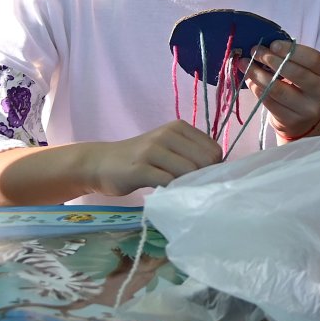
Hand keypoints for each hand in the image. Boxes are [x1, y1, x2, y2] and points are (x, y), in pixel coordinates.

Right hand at [78, 122, 219, 195]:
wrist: (101, 163)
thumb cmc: (141, 158)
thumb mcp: (168, 148)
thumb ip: (190, 154)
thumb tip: (218, 171)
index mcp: (179, 127)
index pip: (214, 150)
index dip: (212, 168)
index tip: (200, 178)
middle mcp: (167, 134)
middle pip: (204, 161)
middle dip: (202, 177)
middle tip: (189, 187)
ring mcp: (152, 150)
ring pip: (188, 170)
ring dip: (187, 185)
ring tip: (176, 190)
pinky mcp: (139, 168)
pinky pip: (167, 181)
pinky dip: (171, 190)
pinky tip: (165, 193)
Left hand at [244, 40, 319, 141]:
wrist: (301, 118)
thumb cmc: (299, 85)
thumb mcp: (302, 69)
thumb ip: (289, 58)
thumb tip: (263, 46)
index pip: (312, 59)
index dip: (292, 50)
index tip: (273, 44)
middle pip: (295, 74)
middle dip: (271, 60)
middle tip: (255, 51)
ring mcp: (305, 108)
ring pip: (278, 89)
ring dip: (258, 74)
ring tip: (245, 63)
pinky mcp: (290, 120)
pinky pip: (268, 102)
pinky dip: (256, 88)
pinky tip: (249, 79)